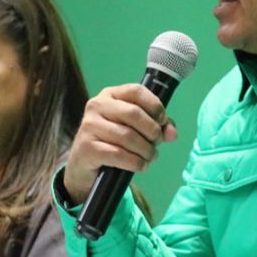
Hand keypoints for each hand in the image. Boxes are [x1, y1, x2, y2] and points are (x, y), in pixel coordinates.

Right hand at [63, 84, 176, 203]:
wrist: (85, 166)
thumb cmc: (113, 142)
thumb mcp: (134, 129)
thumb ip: (156, 126)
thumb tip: (172, 133)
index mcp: (110, 95)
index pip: (136, 91)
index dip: (154, 105)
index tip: (162, 121)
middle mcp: (97, 105)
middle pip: (134, 113)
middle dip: (152, 131)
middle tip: (157, 144)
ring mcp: (89, 126)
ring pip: (127, 136)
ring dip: (146, 150)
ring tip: (150, 157)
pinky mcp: (87, 147)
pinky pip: (119, 154)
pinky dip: (135, 162)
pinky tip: (140, 165)